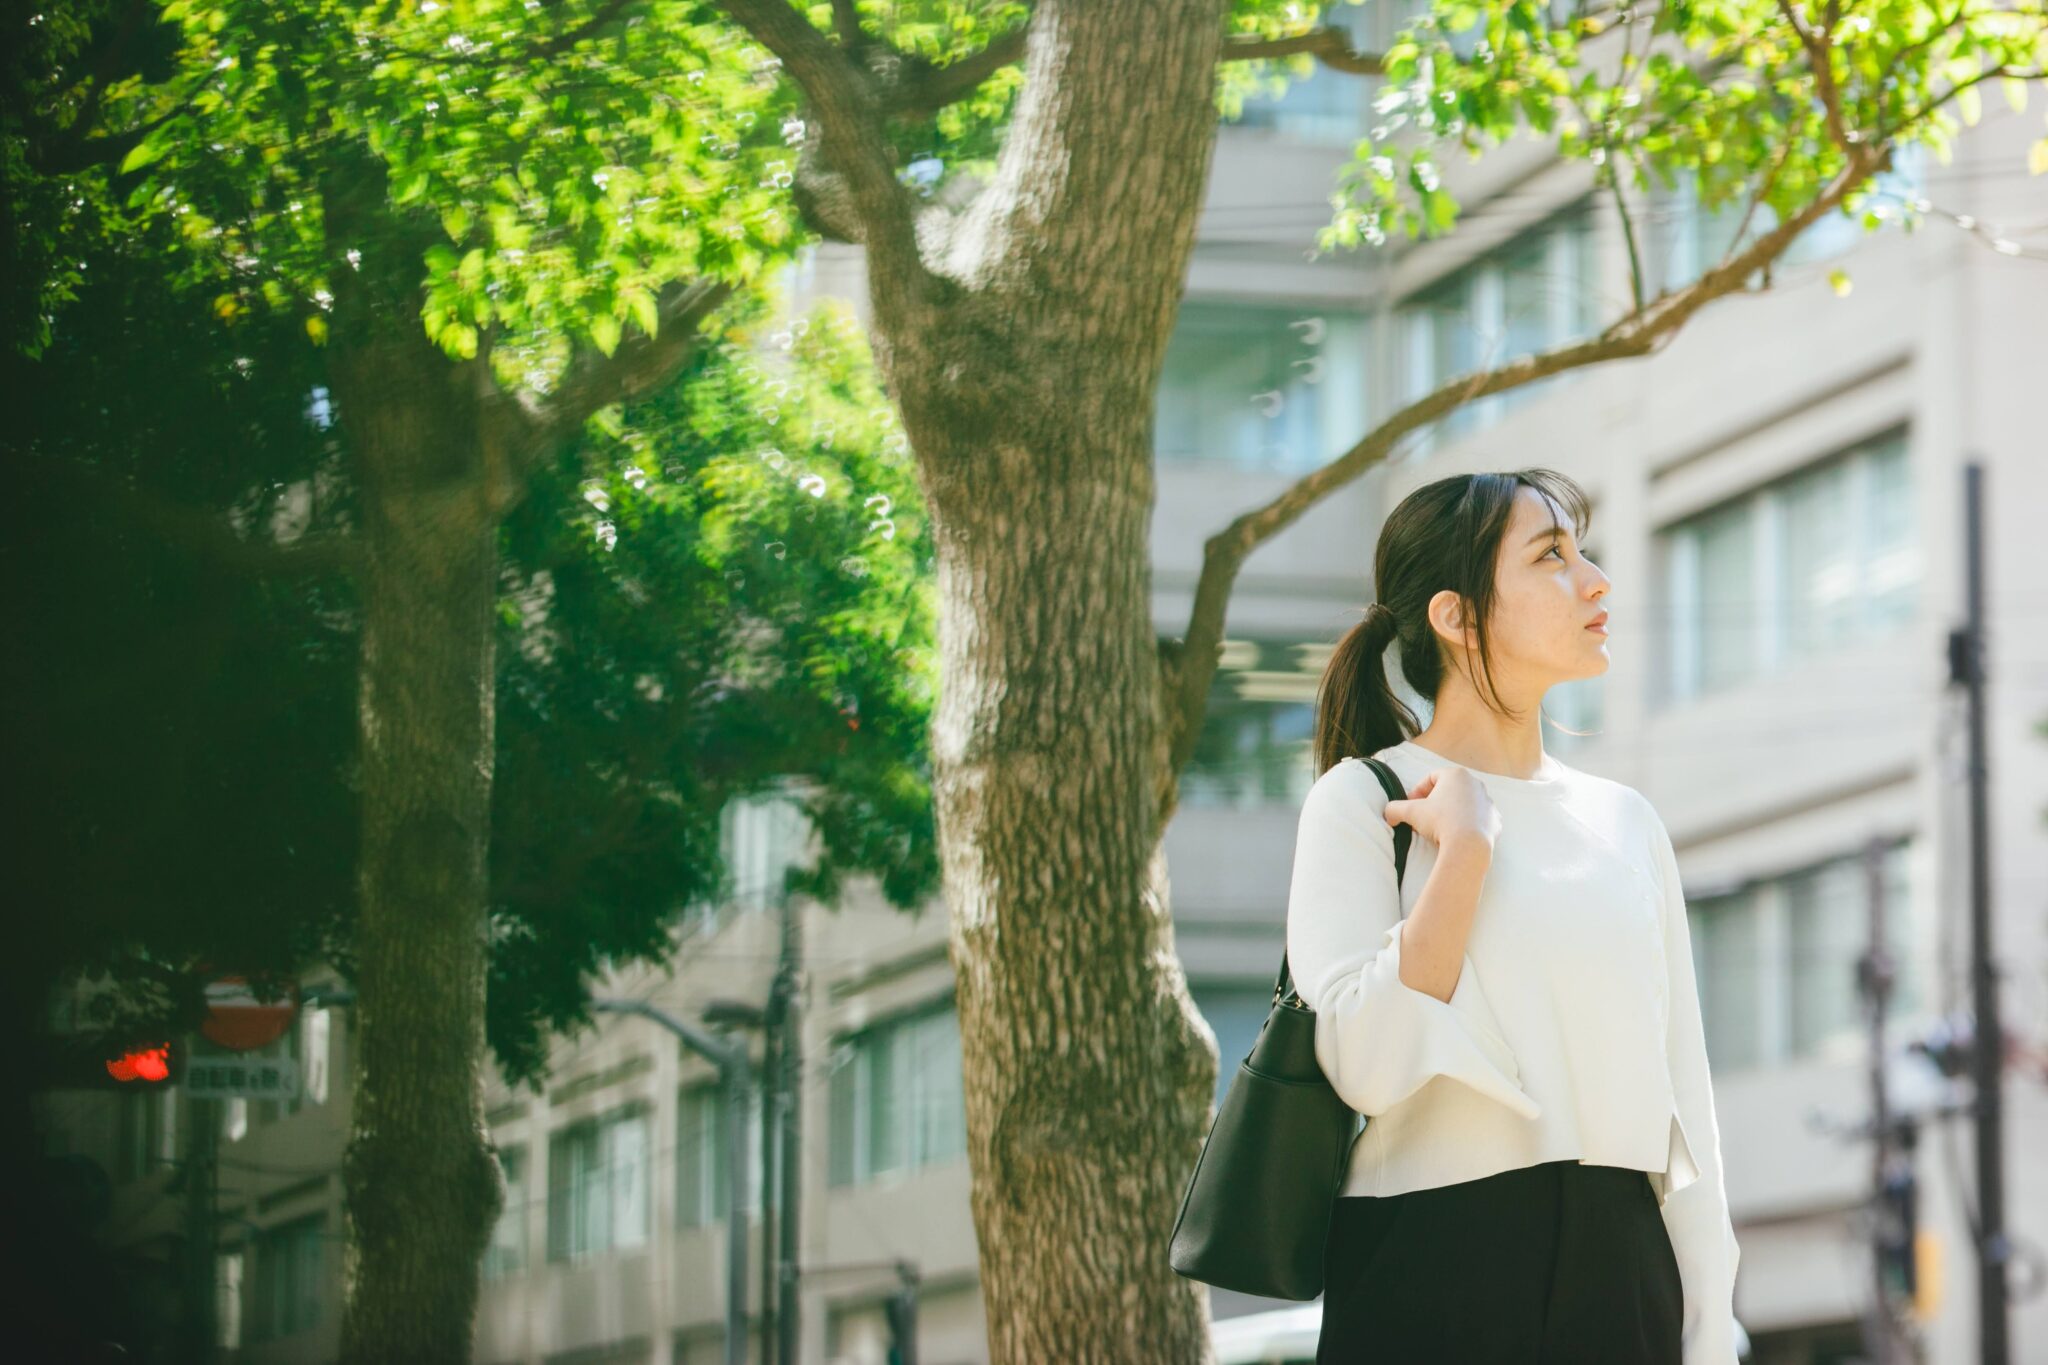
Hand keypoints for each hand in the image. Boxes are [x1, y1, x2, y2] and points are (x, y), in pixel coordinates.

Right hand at [1383, 766, 1499, 851]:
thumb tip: (1388, 814)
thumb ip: (1394, 809)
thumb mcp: (1410, 812)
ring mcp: (1488, 802)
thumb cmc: (1440, 822)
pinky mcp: (1495, 820)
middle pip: (1449, 790)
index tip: (1411, 806)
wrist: (1468, 846)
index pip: (1431, 778)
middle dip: (1434, 802)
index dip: (1417, 791)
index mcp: (1456, 775)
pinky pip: (1478, 819)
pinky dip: (1468, 825)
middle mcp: (1475, 784)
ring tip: (1440, 829)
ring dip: (1451, 813)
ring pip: (1464, 804)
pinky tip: (1458, 836)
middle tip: (1423, 818)